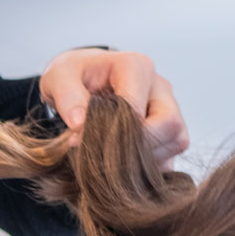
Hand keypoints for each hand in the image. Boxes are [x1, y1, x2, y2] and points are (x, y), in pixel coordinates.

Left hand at [38, 49, 189, 167]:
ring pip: (176, 142)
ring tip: (109, 161)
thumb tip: (79, 126)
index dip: (110, 133)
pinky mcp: (170, 133)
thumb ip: (67, 98)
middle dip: (137, 148)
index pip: (136, 107)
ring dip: (144, 160)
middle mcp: (160, 87)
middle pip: (170, 124)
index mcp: (136, 66)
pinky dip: (148, 169)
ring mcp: (170, 109)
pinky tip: (121, 166)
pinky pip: (171, 157)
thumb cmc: (73, 76)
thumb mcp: (58, 78)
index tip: (79, 141)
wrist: (82, 79)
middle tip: (104, 157)